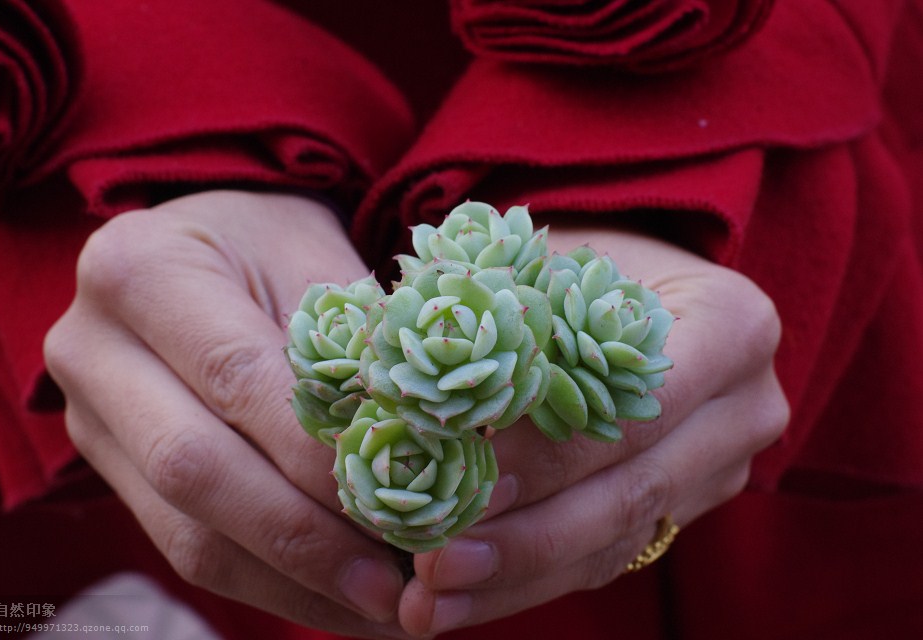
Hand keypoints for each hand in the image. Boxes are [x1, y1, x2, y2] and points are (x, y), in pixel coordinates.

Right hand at [44, 191, 408, 638]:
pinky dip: (269, 583)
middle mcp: (91, 348)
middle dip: (307, 538)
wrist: (202, 246)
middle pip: (196, 470)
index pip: (240, 378)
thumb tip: (431, 449)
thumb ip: (355, 344)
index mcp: (140, 270)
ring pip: (185, 532)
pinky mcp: (111, 470)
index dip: (323, 454)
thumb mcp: (315, 255)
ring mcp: (89, 418)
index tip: (408, 504)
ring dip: (293, 581)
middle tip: (397, 582)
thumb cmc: (270, 240)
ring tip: (381, 603)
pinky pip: (185, 548)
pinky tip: (335, 597)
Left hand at [397, 224, 789, 635]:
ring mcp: (722, 467)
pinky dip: (531, 580)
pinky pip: (608, 556)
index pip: (632, 409)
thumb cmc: (577, 260)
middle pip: (631, 491)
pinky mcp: (686, 507)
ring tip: (431, 601)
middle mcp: (746, 407)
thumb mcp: (552, 268)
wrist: (625, 284)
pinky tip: (463, 600)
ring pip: (616, 540)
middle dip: (526, 540)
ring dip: (518, 578)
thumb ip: (513, 330)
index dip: (550, 458)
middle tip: (435, 566)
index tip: (464, 487)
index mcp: (733, 327)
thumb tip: (418, 413)